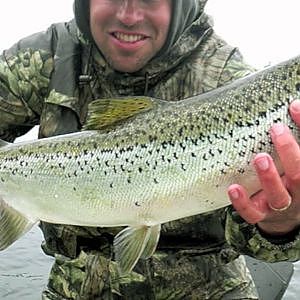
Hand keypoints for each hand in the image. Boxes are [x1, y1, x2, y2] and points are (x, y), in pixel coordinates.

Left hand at [227, 100, 299, 235]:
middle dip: (289, 151)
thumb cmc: (290, 177)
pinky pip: (253, 213)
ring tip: (261, 158)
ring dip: (270, 177)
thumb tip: (294, 104)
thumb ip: (297, 134)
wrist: (287, 214)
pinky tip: (234, 188)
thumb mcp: (296, 159)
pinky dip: (242, 203)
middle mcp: (298, 191)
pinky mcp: (262, 215)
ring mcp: (280, 205)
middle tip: (276, 129)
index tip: (293, 107)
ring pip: (278, 196)